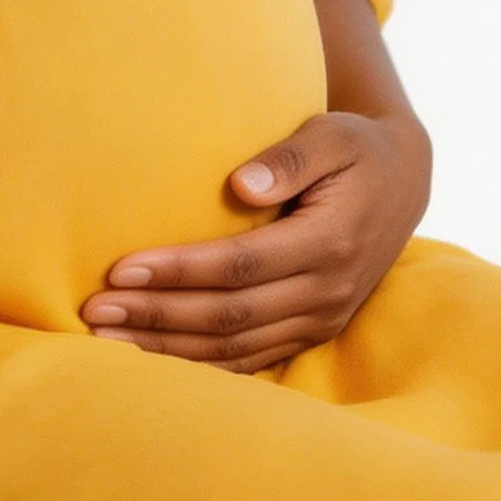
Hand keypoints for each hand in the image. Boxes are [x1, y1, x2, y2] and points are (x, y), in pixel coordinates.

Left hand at [80, 105, 432, 372]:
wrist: (404, 182)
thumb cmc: (355, 148)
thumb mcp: (332, 134)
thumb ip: (290, 157)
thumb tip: (241, 185)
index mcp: (331, 242)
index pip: (241, 265)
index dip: (180, 270)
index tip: (121, 267)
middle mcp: (328, 292)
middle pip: (230, 316)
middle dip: (157, 316)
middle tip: (95, 312)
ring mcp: (322, 319)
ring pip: (236, 349)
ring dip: (169, 349)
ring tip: (107, 341)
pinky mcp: (313, 333)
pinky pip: (252, 361)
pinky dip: (201, 367)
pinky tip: (153, 362)